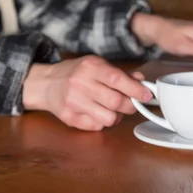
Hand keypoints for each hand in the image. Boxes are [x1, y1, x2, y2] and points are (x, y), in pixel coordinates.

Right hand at [22, 55, 152, 130]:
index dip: (136, 90)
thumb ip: (120, 74)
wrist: (46, 84)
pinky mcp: (70, 118)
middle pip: (116, 102)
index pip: (117, 80)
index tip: (147, 95)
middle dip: (130, 106)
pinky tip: (97, 112)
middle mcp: (80, 84)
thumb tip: (140, 80)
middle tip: (132, 104)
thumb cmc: (76, 73)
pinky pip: (97, 126)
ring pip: (109, 118)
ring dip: (117, 116)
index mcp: (90, 67)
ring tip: (112, 109)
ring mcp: (73, 102)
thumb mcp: (97, 66)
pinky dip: (102, 122)